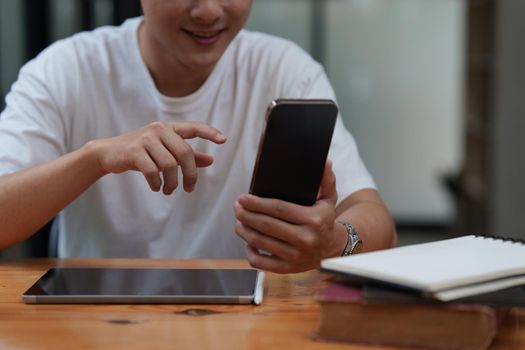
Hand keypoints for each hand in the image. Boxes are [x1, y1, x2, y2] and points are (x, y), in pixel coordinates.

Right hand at [88, 121, 225, 193]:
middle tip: (189, 188)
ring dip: (172, 182)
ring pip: (169, 164)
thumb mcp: (165, 151)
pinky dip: (157, 183)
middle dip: (190, 174)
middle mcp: (158, 129)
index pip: (193, 127)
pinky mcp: (134, 151)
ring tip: (168, 190)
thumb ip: (188, 155)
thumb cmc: (141, 152)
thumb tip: (211, 159)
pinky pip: (153, 171)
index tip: (224, 140)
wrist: (108, 153)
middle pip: (184, 153)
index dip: (209, 132)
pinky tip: (156, 187)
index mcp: (168, 128)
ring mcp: (146, 139)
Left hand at [234, 161, 346, 272]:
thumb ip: (326, 180)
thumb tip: (325, 162)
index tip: (243, 198)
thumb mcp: (328, 198)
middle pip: (266, 225)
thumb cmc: (325, 219)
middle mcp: (304, 239)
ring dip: (244, 231)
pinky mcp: (287, 269)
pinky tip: (248, 242)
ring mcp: (295, 256)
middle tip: (236, 207)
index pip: (279, 209)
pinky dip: (249, 252)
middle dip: (246, 215)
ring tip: (238, 221)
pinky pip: (261, 263)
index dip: (257, 203)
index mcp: (313, 220)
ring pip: (260, 242)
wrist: (333, 249)